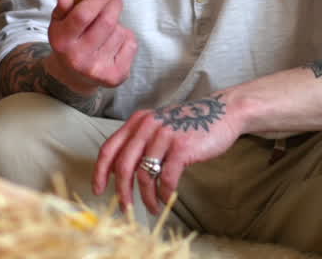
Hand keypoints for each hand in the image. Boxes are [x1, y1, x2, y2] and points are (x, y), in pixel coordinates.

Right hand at [44, 0, 135, 93]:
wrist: (75, 76)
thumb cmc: (70, 42)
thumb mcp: (60, 23)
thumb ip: (63, 7)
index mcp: (62, 41)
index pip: (83, 15)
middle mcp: (79, 58)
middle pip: (107, 21)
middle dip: (114, 4)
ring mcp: (98, 69)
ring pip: (120, 32)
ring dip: (118, 23)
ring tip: (107, 29)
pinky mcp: (115, 76)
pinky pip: (130, 44)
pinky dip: (126, 38)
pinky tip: (115, 43)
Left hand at [93, 92, 239, 214]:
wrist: (222, 112)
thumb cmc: (189, 125)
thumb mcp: (158, 126)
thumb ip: (140, 142)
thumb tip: (121, 173)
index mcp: (137, 121)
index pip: (109, 148)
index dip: (99, 172)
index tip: (98, 190)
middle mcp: (147, 126)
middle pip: (123, 165)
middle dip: (122, 191)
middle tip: (125, 208)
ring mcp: (164, 135)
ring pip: (144, 174)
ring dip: (146, 197)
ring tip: (152, 207)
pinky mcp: (182, 147)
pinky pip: (166, 178)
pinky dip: (164, 193)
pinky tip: (167, 199)